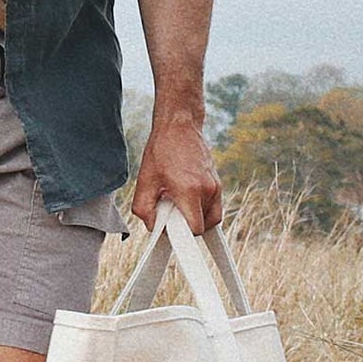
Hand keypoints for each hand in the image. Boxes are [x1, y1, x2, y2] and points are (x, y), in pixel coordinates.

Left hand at [131, 117, 222, 233]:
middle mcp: (207, 190)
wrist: (179, 126)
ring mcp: (216, 186)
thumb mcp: (145, 181)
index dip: (182, 235)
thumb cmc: (162, 150)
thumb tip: (153, 227)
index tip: (172, 230)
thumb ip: (144, 209)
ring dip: (195, 217)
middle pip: (204, 226)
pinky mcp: (218, 183)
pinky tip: (186, 196)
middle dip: (187, 226)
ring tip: (178, 202)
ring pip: (210, 218)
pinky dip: (201, 208)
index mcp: (190, 191)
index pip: (195, 230)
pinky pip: (213, 207)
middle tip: (171, 211)